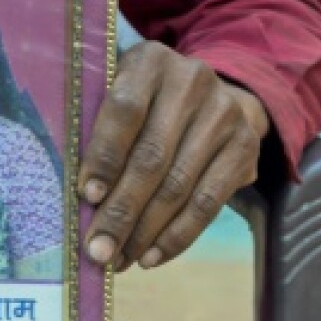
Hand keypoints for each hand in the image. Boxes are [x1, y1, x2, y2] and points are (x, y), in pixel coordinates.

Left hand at [78, 42, 268, 270]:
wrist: (215, 94)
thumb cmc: (146, 102)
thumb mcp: (120, 91)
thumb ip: (95, 125)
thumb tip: (75, 195)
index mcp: (150, 61)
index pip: (125, 110)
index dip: (105, 156)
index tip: (86, 196)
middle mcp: (192, 81)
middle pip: (152, 156)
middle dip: (121, 210)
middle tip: (97, 250)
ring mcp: (224, 114)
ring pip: (179, 185)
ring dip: (145, 232)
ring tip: (118, 259)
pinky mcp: (245, 148)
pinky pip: (209, 203)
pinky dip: (177, 236)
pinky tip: (151, 257)